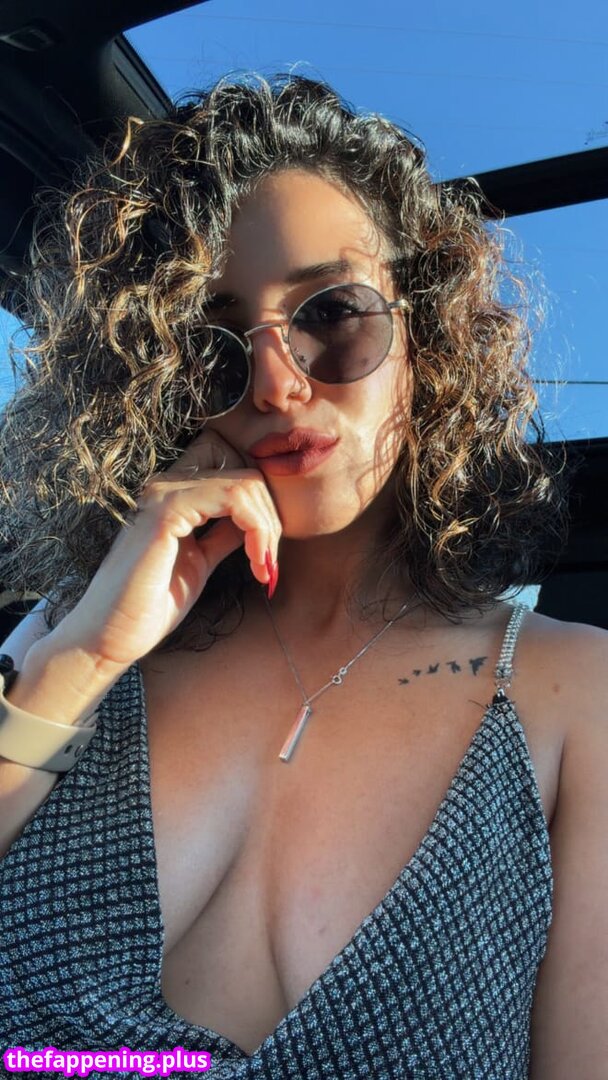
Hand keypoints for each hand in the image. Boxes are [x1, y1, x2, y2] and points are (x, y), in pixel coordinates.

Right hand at [45, 429, 281, 673]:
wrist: (109, 635)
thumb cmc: (149, 605)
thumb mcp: (200, 562)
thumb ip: (222, 537)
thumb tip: (255, 525)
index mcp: (175, 497)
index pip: (238, 482)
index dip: (263, 516)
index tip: (266, 560)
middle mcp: (168, 487)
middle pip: (248, 479)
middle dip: (271, 523)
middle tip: (268, 567)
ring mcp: (165, 494)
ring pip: (245, 486)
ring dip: (267, 529)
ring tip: (263, 568)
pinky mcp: (167, 511)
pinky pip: (232, 499)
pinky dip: (256, 530)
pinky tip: (254, 563)